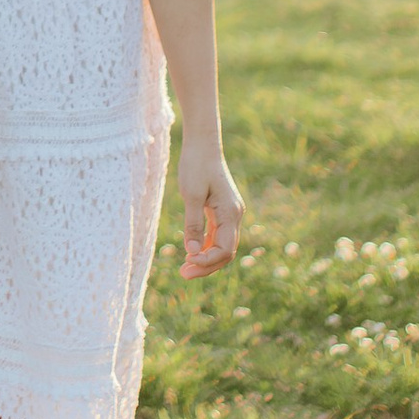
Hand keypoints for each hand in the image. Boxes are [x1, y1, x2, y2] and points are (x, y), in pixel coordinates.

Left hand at [176, 147, 244, 280]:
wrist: (202, 144)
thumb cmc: (196, 165)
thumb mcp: (191, 195)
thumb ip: (193, 224)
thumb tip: (191, 252)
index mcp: (230, 213)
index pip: (225, 249)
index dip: (207, 261)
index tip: (187, 264)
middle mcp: (235, 215)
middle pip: (225, 252)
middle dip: (206, 266)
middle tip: (183, 275)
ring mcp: (230, 214)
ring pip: (221, 245)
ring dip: (205, 259)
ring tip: (185, 269)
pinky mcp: (222, 211)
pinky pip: (217, 235)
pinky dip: (205, 246)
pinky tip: (191, 253)